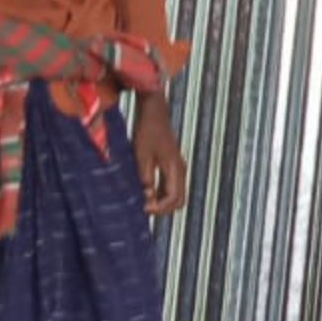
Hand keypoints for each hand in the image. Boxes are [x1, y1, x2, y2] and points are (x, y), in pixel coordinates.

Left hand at [135, 97, 188, 216]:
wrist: (154, 112)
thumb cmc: (147, 130)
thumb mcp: (141, 155)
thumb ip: (145, 176)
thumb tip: (146, 195)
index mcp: (175, 168)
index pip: (173, 198)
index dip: (159, 208)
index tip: (144, 207)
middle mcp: (180, 170)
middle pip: (179, 200)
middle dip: (162, 208)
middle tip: (144, 207)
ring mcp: (178, 168)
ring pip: (175, 194)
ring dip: (161, 201)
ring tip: (143, 199)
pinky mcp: (172, 165)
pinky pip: (170, 186)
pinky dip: (160, 193)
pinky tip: (146, 190)